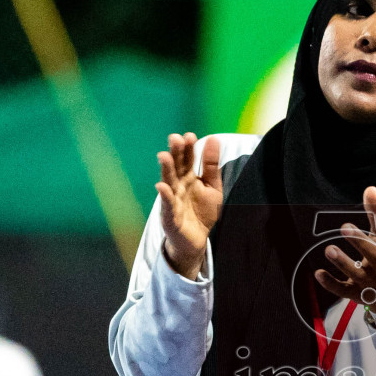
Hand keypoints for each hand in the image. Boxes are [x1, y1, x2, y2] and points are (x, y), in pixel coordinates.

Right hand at [156, 133, 222, 280]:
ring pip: (168, 182)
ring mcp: (172, 200)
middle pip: (176, 167)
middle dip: (175, 153)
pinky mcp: (170, 216)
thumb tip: (213, 138)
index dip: (188, 148)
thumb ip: (212, 166)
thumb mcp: (213, 187)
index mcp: (189, 177)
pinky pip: (167, 205)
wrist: (197, 240)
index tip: (190, 136)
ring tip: (164, 156)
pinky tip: (162, 187)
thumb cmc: (202, 212)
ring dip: (166, 169)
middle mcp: (178, 186)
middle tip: (175, 138)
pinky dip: (164, 196)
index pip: (188, 159)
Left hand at [313, 186, 375, 314]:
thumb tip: (370, 188)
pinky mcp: (357, 294)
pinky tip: (318, 273)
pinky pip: (343, 290)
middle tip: (345, 227)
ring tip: (328, 249)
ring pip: (357, 273)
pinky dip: (331, 283)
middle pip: (374, 255)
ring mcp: (370, 282)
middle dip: (360, 241)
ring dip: (342, 262)